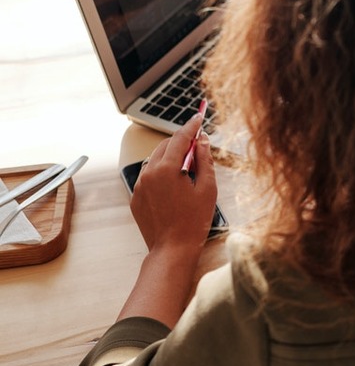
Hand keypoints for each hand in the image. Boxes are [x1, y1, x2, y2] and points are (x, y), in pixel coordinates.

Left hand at [131, 112, 217, 256]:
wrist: (172, 249)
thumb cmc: (193, 221)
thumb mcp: (207, 188)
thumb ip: (204, 160)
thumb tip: (202, 141)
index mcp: (167, 169)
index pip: (180, 138)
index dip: (191, 126)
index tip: (199, 116)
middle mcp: (149, 173)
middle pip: (165, 146)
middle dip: (181, 142)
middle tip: (198, 146)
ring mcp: (140, 186)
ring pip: (155, 160)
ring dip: (171, 157)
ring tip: (188, 169)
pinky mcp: (136, 197)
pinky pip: (149, 176)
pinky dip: (162, 173)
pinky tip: (175, 185)